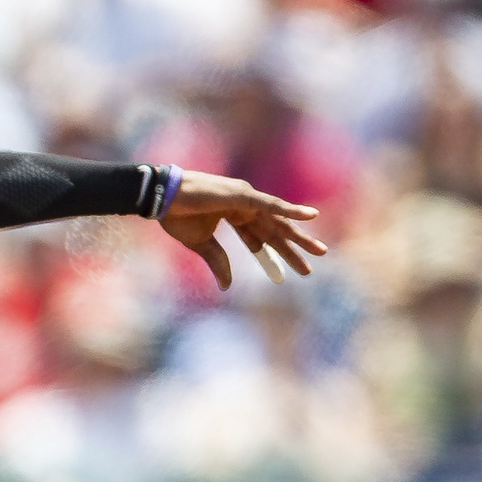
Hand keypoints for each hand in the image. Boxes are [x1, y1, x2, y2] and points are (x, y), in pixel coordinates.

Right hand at [159, 173, 326, 290]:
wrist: (162, 198)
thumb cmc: (177, 217)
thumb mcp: (201, 245)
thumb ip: (218, 261)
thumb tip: (227, 286)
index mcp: (234, 213)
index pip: (259, 238)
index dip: (271, 257)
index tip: (282, 276)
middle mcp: (244, 204)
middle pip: (274, 230)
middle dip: (291, 249)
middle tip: (309, 267)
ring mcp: (246, 198)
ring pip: (278, 220)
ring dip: (299, 236)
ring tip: (319, 251)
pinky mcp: (244, 195)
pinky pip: (272, 205)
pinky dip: (291, 210)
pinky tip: (312, 216)